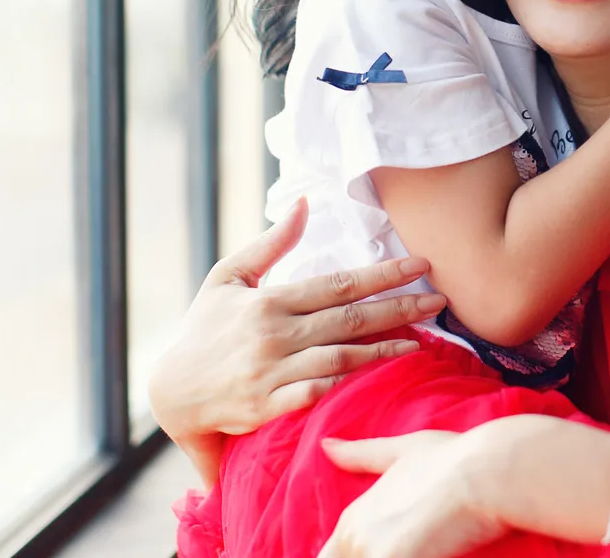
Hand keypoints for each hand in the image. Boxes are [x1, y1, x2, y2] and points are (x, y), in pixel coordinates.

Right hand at [147, 197, 446, 484]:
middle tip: (440, 299)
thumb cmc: (203, 330)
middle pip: (351, 319)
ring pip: (343, 357)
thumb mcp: (228, 278)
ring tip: (423, 338)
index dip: (384, 274)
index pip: (339, 284)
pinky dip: (351, 385)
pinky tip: (380, 375)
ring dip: (386, 347)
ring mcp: (273, 373)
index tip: (420, 265)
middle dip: (400, 307)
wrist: (169, 391)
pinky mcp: (270, 407)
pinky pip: (319, 394)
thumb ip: (270, 244)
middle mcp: (275, 335)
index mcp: (270, 301)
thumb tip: (303, 202)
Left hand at [319, 429, 509, 557]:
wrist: (487, 471)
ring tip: (428, 553)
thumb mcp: (404, 450)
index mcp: (352, 520)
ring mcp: (371, 556)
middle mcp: (354, 541)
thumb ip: (363, 454)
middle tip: (416, 551)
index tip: (397, 550)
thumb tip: (328, 445)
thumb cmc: (454, 458)